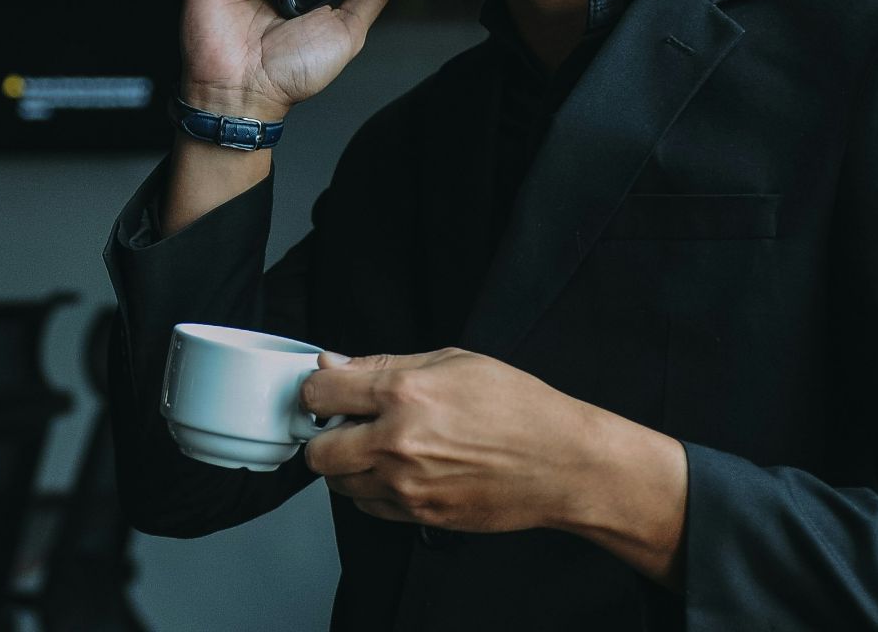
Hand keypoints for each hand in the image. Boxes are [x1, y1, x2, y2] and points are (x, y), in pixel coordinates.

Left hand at [297, 349, 605, 534]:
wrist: (561, 462)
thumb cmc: (517, 407)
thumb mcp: (453, 362)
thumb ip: (383, 364)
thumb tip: (333, 364)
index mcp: (404, 394)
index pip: (319, 392)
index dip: (316, 389)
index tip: (326, 392)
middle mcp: (397, 442)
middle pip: (317, 451)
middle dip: (325, 435)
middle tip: (348, 424)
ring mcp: (406, 485)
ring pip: (338, 483)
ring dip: (348, 464)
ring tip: (379, 447)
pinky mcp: (418, 515)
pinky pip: (367, 506)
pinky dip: (372, 489)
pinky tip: (400, 470)